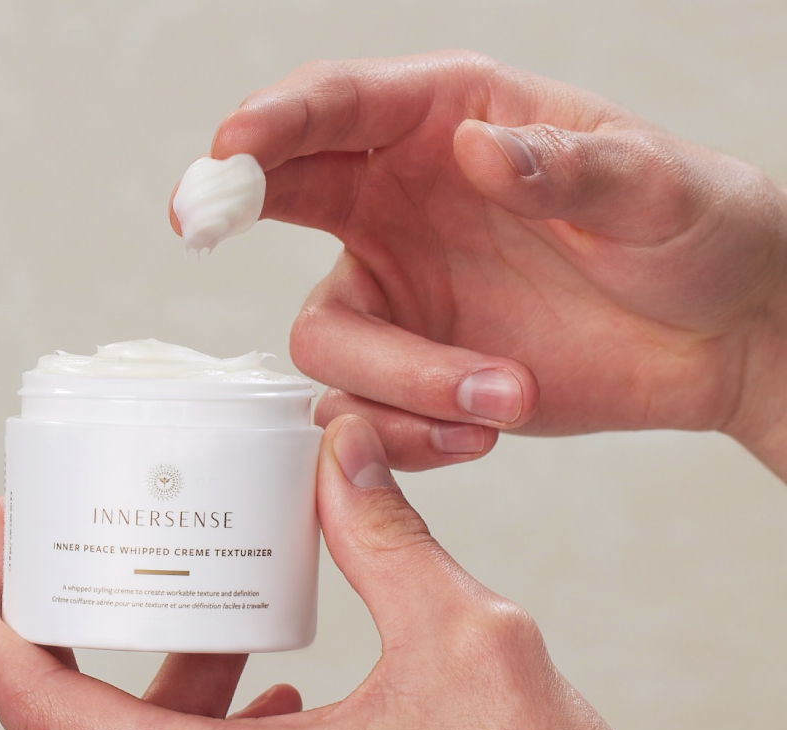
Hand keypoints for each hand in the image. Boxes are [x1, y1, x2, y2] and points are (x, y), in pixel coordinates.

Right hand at [185, 53, 786, 472]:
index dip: (271, 125)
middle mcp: (403, 205)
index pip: (336, 109)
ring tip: (504, 397)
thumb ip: (568, 167)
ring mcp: (403, 296)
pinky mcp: (417, 375)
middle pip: (284, 199)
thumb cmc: (694, 230)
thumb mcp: (653, 185)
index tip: (226, 151)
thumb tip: (472, 151)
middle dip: (231, 205)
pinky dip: (406, 436)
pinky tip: (484, 433)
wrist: (716, 333)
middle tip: (198, 223)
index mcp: (448, 124)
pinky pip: (364, 415)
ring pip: (328, 345)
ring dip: (398, 382)